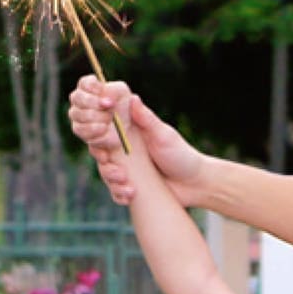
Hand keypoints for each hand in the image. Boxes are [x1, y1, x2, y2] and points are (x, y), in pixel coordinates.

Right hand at [67, 77, 203, 205]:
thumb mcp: (163, 136)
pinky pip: (116, 191)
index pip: (102, 128)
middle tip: (113, 165)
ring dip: (111, 179)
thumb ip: (147, 119)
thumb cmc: (181, 155)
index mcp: (129, 133)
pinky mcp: (131, 186)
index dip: (96, 132)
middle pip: (99, 151)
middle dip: (103, 160)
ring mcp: (127, 169)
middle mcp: (124, 150)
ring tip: (127, 183)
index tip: (102, 139)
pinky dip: (120, 194)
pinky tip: (130, 196)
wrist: (195, 184)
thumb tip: (132, 97)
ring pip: (105, 172)